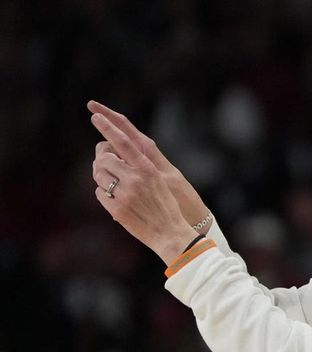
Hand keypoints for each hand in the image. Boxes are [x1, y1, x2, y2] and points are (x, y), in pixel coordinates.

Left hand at [90, 110, 197, 263]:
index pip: (123, 142)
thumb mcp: (161, 181)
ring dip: (101, 177)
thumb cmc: (167, 206)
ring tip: (112, 184)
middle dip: (101, 159)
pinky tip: (115, 199)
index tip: (95, 115)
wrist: (171, 233)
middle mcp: (135, 179)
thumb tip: (117, 156)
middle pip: (104, 158)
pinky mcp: (116, 209)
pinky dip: (103, 194)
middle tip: (104, 163)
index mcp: (148, 168)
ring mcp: (125, 194)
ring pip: (98, 175)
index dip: (108, 127)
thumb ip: (141, 168)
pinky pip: (99, 193)